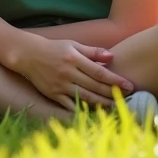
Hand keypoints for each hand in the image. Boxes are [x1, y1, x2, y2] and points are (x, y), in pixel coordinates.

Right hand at [14, 37, 134, 110]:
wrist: (28, 54)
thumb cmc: (54, 48)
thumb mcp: (73, 45)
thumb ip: (92, 52)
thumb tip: (112, 57)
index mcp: (74, 59)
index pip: (99, 72)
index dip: (116, 80)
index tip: (130, 86)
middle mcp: (67, 72)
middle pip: (95, 87)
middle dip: (113, 93)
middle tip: (128, 98)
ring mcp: (60, 85)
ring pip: (85, 97)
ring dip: (102, 103)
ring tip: (116, 107)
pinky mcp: (53, 94)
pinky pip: (70, 105)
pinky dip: (83, 110)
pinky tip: (95, 112)